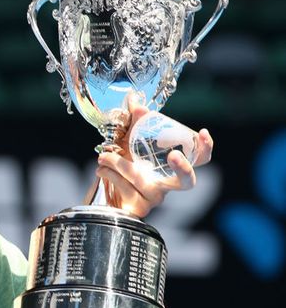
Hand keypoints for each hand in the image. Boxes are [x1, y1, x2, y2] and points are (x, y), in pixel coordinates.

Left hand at [97, 94, 213, 216]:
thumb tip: (134, 99)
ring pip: (143, 179)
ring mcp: (153, 198)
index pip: (199, 160)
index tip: (202, 133)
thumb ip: (133, 121)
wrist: (101, 190)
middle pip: (187, 182)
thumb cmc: (122, 164)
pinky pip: (126, 188)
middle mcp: (167, 184)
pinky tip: (101, 168)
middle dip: (183, 168)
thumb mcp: (127, 140)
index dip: (206, 148)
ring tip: (104, 155)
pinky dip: (111, 174)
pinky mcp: (137, 208)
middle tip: (173, 155)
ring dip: (121, 163)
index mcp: (172, 166)